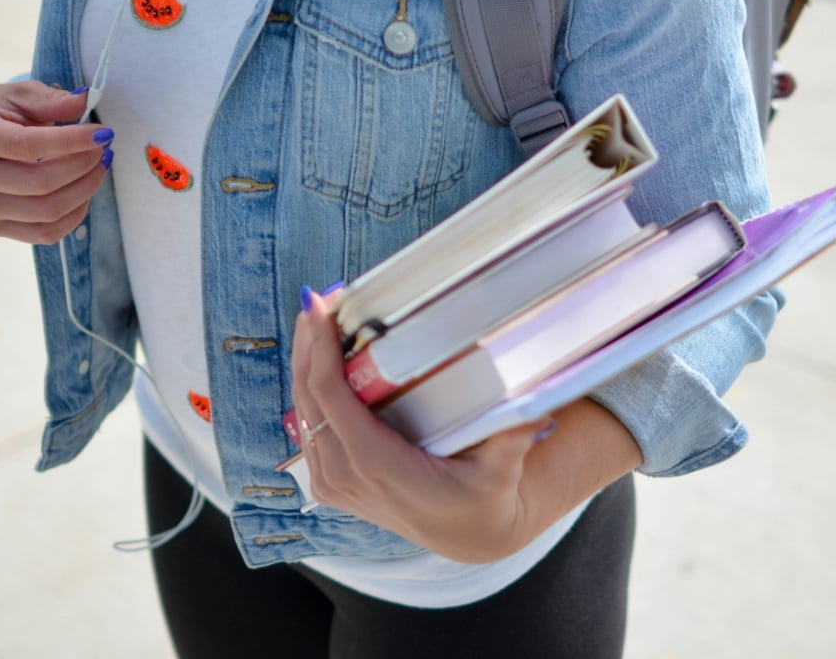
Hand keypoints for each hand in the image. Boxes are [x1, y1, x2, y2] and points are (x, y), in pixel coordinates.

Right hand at [0, 81, 113, 244]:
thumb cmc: (1, 112)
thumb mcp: (22, 94)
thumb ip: (52, 100)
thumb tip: (84, 102)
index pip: (25, 145)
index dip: (70, 142)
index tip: (103, 133)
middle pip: (39, 183)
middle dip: (83, 166)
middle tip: (104, 149)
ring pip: (46, 211)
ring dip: (84, 189)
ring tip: (99, 166)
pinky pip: (45, 233)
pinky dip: (74, 214)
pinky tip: (84, 191)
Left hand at [291, 288, 553, 563]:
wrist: (468, 536)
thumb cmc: (483, 497)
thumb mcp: (501, 471)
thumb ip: (511, 439)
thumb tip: (534, 409)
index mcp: (377, 466)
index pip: (331, 398)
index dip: (320, 350)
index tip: (320, 308)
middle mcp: (346, 477)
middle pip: (308, 398)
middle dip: (308, 344)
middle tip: (317, 299)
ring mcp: (333, 483)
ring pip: (302, 411)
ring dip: (304, 362)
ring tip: (315, 318)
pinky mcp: (331, 483)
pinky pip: (308, 428)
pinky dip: (308, 389)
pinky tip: (316, 357)